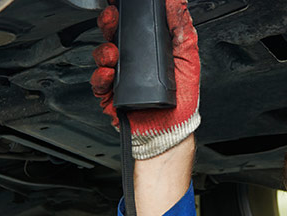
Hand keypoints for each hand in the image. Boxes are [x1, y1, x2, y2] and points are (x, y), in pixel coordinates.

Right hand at [91, 0, 201, 159]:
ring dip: (104, 50)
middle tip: (112, 18)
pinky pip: (98, 82)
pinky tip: (109, 74)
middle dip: (108, 23)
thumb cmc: (182, 101)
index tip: (120, 4)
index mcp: (149, 49)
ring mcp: (120, 77)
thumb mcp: (188, 59)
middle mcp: (132, 61)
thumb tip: (178, 2)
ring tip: (113, 53)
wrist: (172, 132)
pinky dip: (101, 76)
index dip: (124, 14)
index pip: (132, 25)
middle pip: (112, 35)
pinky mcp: (110, 95)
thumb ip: (181, 28)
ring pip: (101, 55)